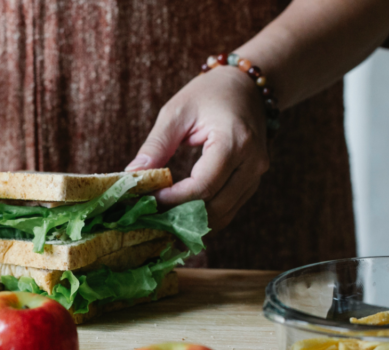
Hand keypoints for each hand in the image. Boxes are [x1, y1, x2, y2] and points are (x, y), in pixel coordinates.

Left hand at [127, 66, 269, 229]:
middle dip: (180, 216)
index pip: (204, 185)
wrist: (247, 86)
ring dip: (192, 223)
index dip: (174, 199)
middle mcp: (252, 162)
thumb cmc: (210, 93)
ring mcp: (255, 175)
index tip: (149, 200)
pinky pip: (228, 209)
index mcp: (235, 141)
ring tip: (161, 222)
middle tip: (150, 218)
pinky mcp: (251, 182)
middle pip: (215, 207)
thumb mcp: (176, 112)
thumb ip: (156, 146)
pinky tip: (180, 217)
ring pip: (223, 215)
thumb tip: (132, 175)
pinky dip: (203, 217)